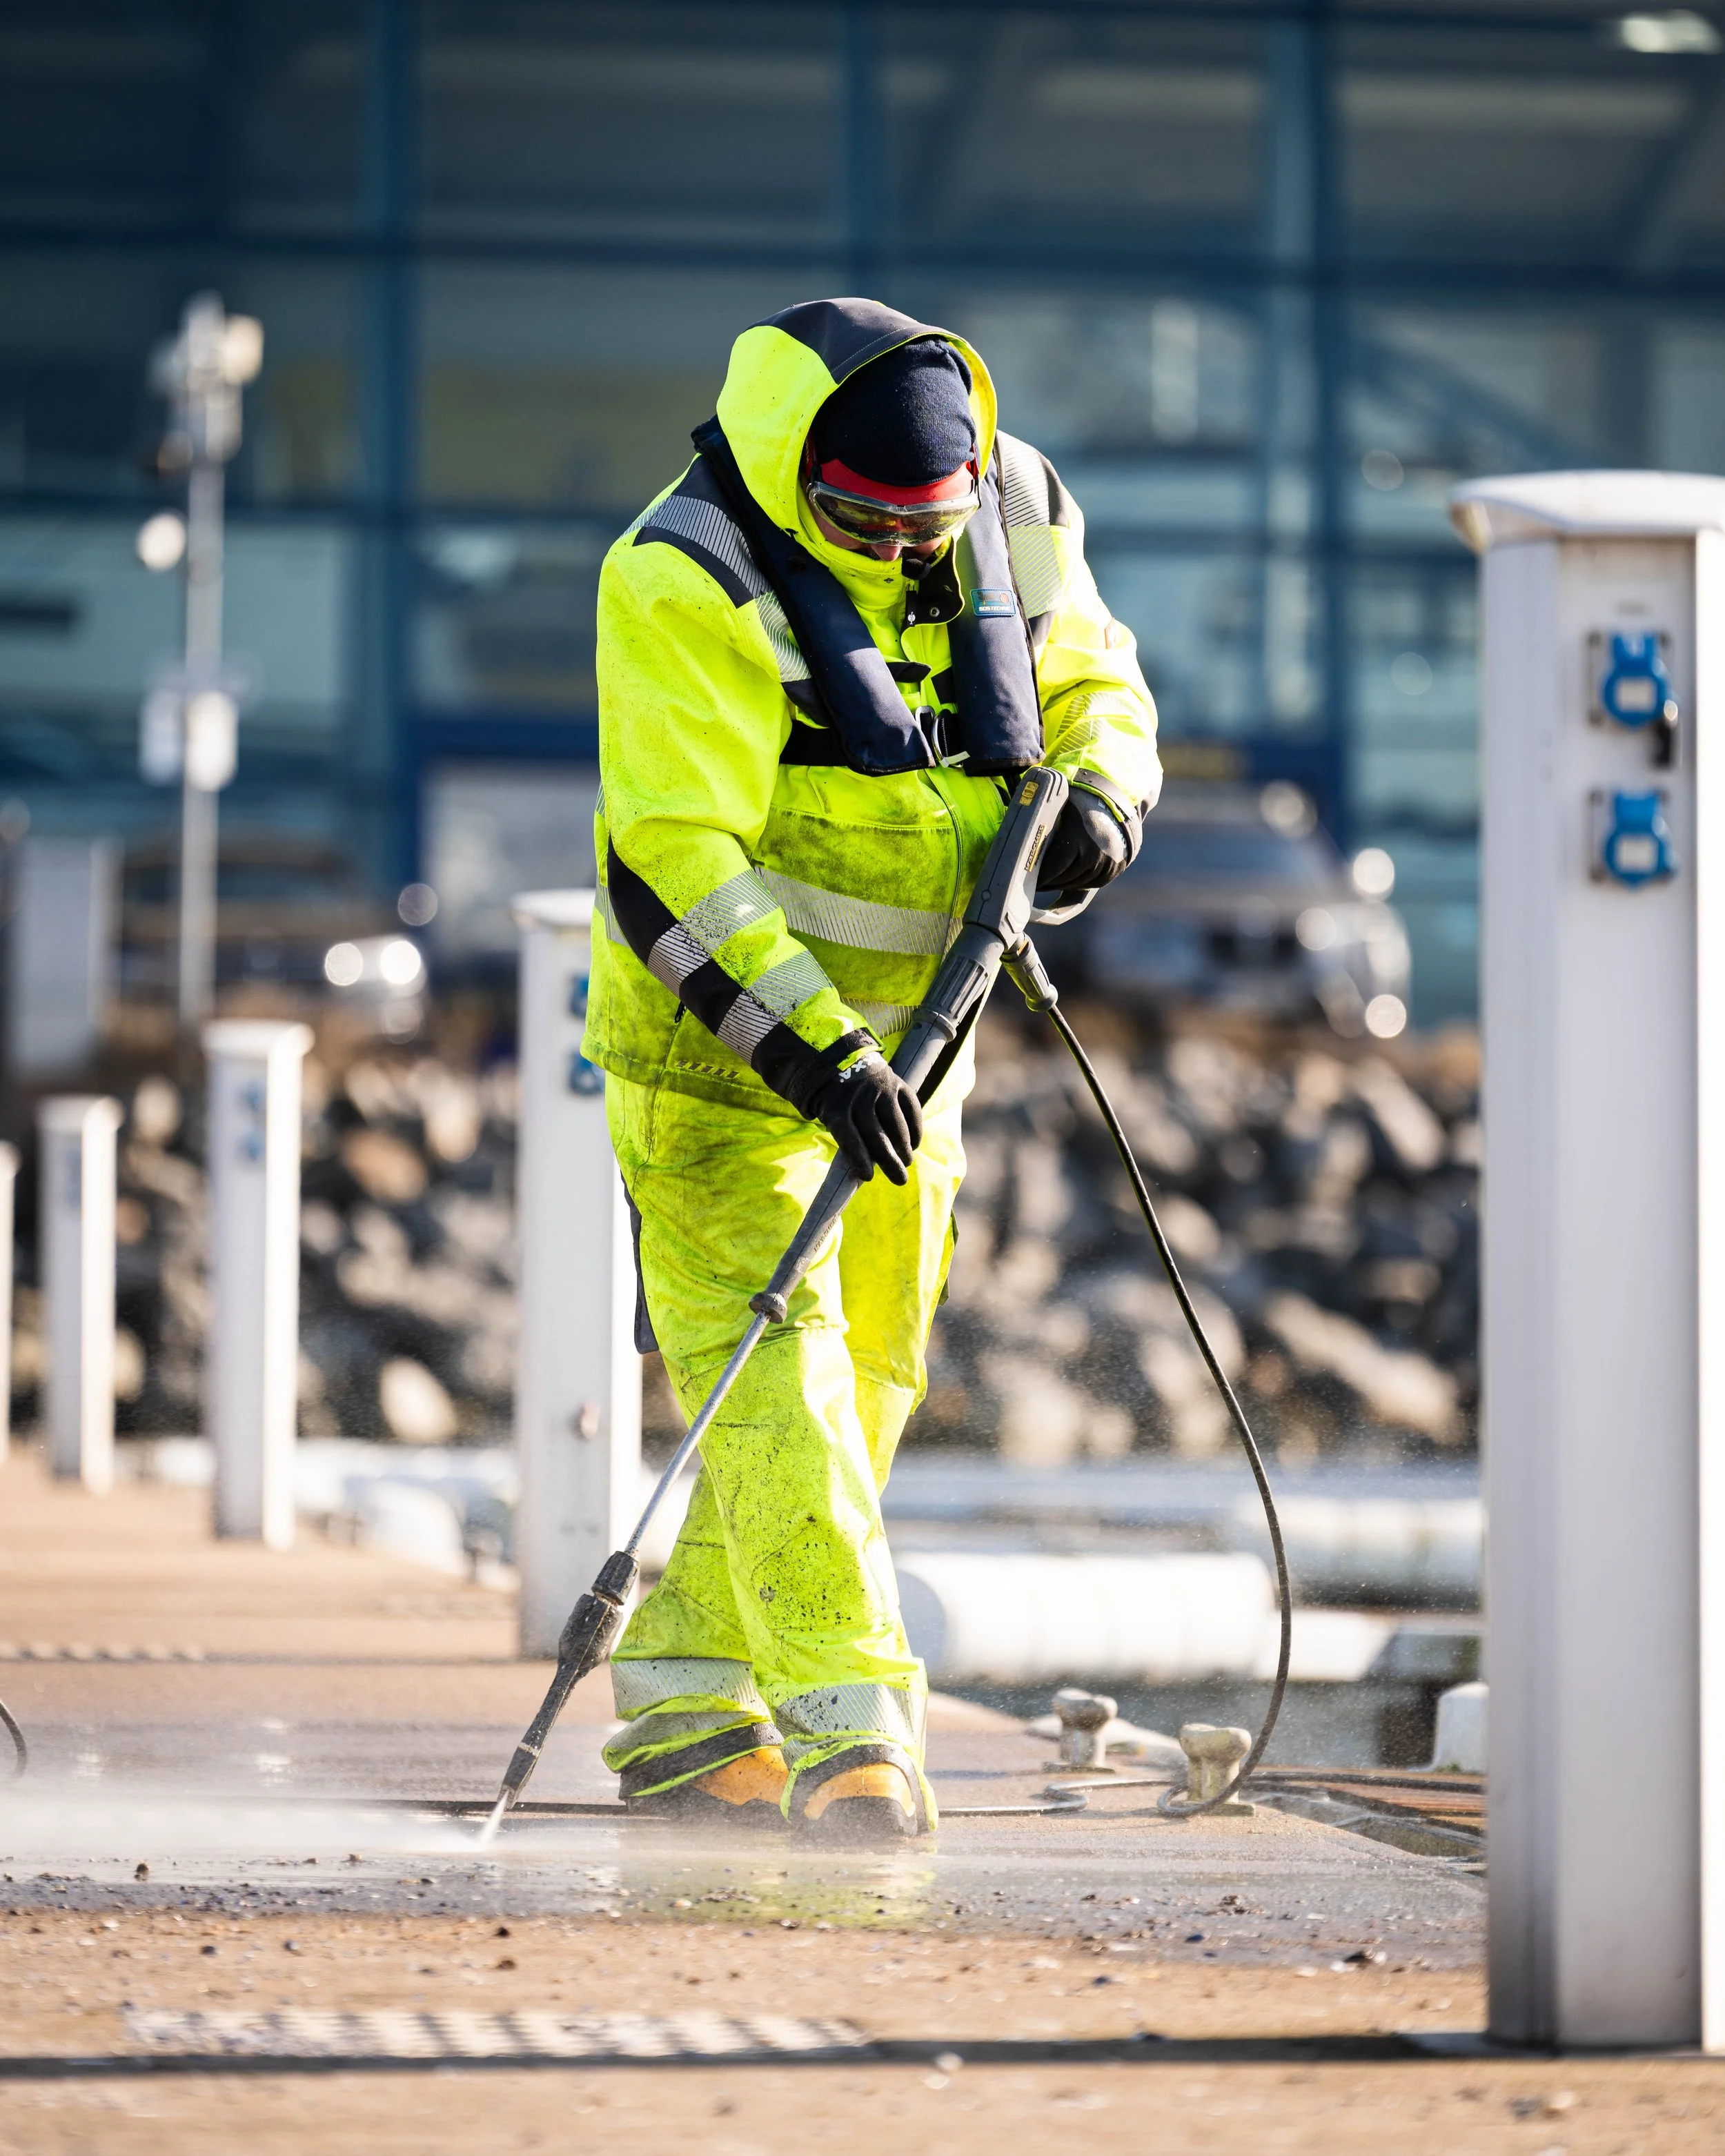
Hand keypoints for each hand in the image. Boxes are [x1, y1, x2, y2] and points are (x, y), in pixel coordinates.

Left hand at [812, 1056, 922, 1184]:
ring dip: (904, 1148)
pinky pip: (911, 1109)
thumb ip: (843, 1137)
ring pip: (896, 1124)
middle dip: (889, 1162)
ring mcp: (880, 1089)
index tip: (868, 1177)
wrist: (845, 1059)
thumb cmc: (835, 1099)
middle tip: (900, 1180)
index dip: (859, 1159)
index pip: (848, 1138)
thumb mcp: (827, 1114)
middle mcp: (859, 1098)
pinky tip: (914, 1144)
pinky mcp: (897, 1083)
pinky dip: (915, 1129)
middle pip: (876, 1135)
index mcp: (836, 1108)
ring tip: (906, 1162)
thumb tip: (861, 1170)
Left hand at [1039, 792, 1133, 891]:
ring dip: (1063, 885)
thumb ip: (1044, 824)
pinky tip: (1069, 882)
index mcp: (1076, 839)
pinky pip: (1093, 883)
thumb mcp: (1061, 810)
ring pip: (1078, 883)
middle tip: (1037, 885)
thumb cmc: (1081, 805)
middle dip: (1050, 883)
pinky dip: (1080, 884)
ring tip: (1051, 884)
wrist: (1115, 804)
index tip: (1031, 882)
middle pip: (1065, 879)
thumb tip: (1020, 838)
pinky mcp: (1115, 868)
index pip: (1053, 868)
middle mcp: (1093, 854)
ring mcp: (1107, 863)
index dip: (1041, 878)